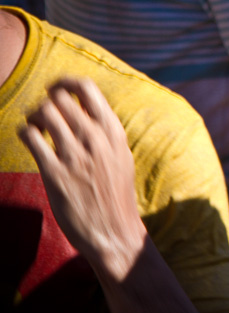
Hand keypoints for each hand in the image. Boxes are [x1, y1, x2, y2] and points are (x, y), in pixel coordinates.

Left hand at [19, 78, 147, 280]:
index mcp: (113, 131)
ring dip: (33, 115)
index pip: (87, 88)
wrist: (114, 230)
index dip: (65, 82)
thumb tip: (88, 110)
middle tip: (43, 114)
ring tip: (35, 128)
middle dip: (46, 100)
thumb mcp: (120, 156)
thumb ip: (106, 133)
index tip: (57, 89)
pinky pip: (29, 137)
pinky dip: (24, 132)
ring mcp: (75, 155)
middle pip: (59, 97)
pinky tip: (29, 141)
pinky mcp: (54, 172)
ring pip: (43, 112)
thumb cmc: (116, 194)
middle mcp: (95, 138)